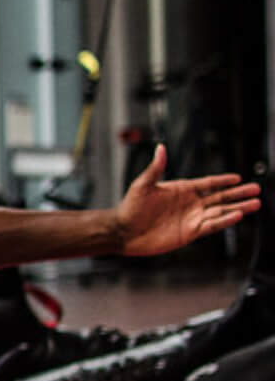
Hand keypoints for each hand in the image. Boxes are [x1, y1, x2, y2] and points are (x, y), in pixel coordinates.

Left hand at [116, 145, 259, 258]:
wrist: (123, 231)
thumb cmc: (130, 207)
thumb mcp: (143, 184)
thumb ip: (156, 168)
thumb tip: (160, 147)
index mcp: (181, 189)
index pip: (208, 183)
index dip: (223, 181)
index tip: (238, 178)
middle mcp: (190, 203)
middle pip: (220, 197)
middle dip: (238, 194)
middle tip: (256, 189)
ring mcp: (191, 218)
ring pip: (221, 211)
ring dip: (238, 207)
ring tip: (256, 203)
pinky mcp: (190, 232)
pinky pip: (212, 225)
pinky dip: (225, 220)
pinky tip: (238, 215)